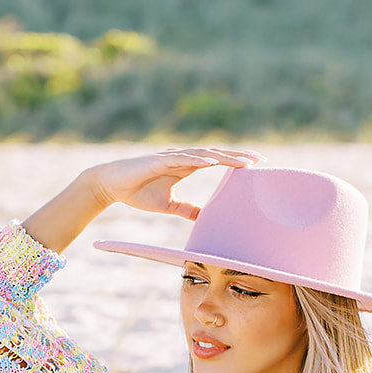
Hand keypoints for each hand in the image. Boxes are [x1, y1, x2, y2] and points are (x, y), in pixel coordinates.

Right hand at [22, 148, 260, 256]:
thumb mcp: (168, 204)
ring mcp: (171, 157)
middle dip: (238, 156)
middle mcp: (182, 158)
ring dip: (225, 157)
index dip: (236, 161)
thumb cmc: (137, 192)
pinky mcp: (159, 160)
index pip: (217, 160)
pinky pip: (182, 159)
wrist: (111, 185)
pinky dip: (198, 159)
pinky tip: (213, 162)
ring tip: (244, 161)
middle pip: (216, 154)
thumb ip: (187, 209)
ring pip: (203, 154)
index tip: (257, 164)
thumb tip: (203, 218)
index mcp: (186, 165)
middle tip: (261, 159)